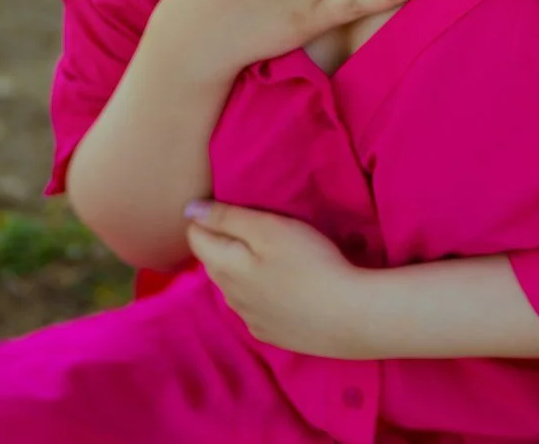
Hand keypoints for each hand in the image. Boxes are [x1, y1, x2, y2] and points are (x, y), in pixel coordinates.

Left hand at [184, 200, 362, 356]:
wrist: (349, 315)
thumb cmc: (310, 262)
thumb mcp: (269, 228)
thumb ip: (228, 218)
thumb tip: (190, 211)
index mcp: (225, 268)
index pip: (196, 237)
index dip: (208, 217)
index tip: (232, 206)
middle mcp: (230, 297)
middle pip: (213, 262)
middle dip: (223, 241)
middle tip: (251, 223)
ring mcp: (250, 319)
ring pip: (233, 286)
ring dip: (241, 267)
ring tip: (269, 252)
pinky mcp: (271, 333)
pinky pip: (253, 306)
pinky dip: (259, 291)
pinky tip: (282, 286)